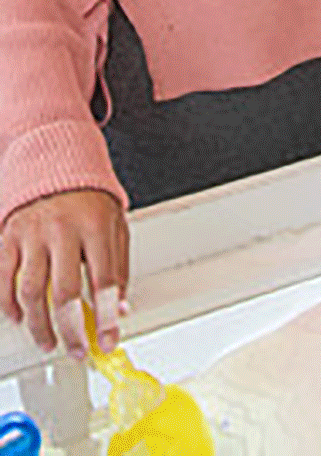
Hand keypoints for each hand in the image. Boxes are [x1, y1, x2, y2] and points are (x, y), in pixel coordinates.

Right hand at [0, 189, 127, 357]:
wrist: (56, 161)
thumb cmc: (89, 199)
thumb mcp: (115, 224)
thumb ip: (118, 267)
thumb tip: (119, 310)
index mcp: (96, 224)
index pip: (104, 279)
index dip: (106, 315)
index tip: (107, 340)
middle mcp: (63, 229)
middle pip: (65, 292)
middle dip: (71, 330)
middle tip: (77, 350)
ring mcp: (33, 234)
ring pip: (32, 291)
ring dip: (40, 326)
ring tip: (50, 342)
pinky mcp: (10, 237)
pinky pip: (5, 279)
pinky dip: (10, 306)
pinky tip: (21, 318)